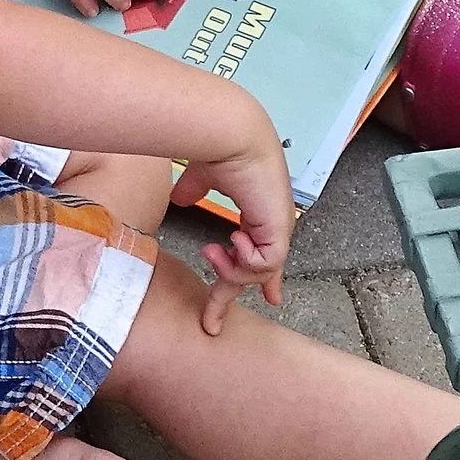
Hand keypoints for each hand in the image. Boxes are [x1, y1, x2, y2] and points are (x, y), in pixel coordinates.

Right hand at [170, 121, 294, 334]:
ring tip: (213, 251)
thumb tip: (180, 198)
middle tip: (211, 322)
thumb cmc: (220, 148)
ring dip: (230, 270)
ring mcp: (278, 226)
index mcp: (260, 210)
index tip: (271, 298)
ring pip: (258, 272)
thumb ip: (194, 190)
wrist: (233, 136)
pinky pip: (263, 264)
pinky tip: (234, 239)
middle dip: (232, 297)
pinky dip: (245, 260)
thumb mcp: (202, 176)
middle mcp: (273, 221)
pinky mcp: (278, 229)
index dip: (261, 275)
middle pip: (260, 272)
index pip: (264, 250)